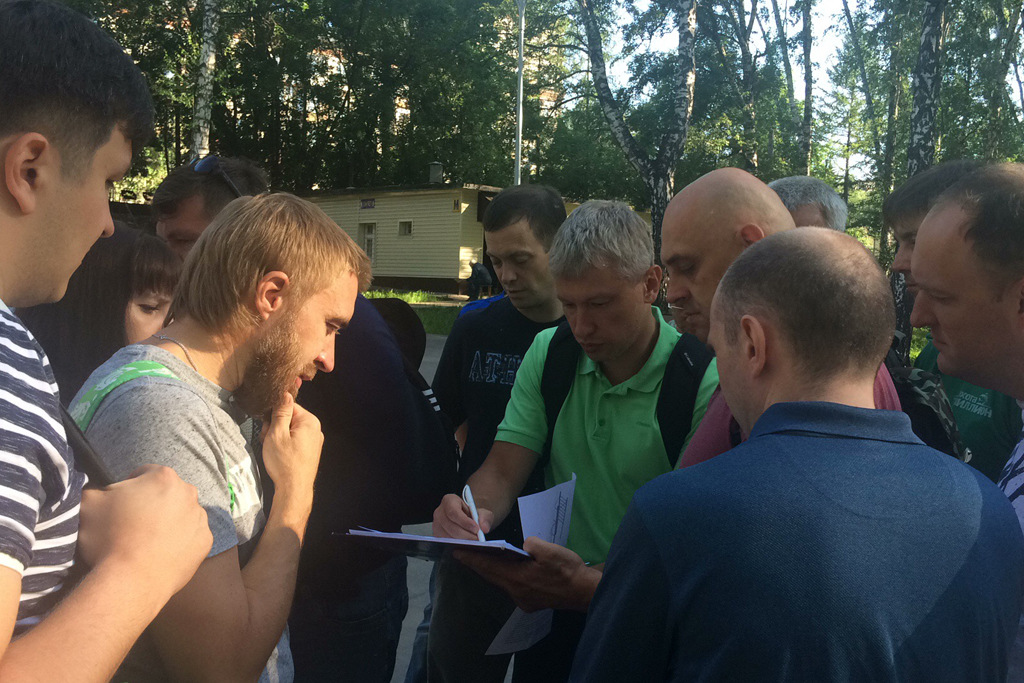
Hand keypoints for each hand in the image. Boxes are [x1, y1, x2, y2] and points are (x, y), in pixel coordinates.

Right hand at [78, 464, 211, 599]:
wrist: (131, 581)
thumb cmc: (108, 538)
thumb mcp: (88, 503)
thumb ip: (96, 488)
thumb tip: (102, 491)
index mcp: (163, 476)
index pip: (144, 474)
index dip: (129, 488)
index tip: (119, 506)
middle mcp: (188, 492)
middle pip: (166, 493)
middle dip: (152, 503)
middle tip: (133, 525)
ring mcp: (200, 518)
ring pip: (181, 514)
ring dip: (168, 522)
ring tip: (146, 542)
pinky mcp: (205, 541)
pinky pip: (191, 537)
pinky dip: (179, 542)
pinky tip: (161, 553)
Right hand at [261, 392, 322, 518]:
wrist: (294, 489)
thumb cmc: (285, 463)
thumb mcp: (277, 433)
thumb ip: (281, 412)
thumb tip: (285, 394)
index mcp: (309, 421)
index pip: (289, 406)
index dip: (274, 415)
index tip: (267, 425)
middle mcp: (315, 429)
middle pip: (289, 418)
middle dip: (275, 427)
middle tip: (269, 440)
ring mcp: (313, 441)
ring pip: (290, 430)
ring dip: (277, 437)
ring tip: (273, 450)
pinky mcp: (309, 451)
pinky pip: (294, 441)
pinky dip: (284, 445)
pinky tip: (279, 455)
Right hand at [432, 493, 492, 540]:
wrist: (469, 520)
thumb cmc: (473, 514)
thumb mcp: (482, 512)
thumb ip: (485, 518)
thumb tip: (484, 528)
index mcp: (449, 500)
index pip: (453, 512)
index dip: (464, 522)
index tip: (476, 528)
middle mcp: (439, 512)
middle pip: (450, 526)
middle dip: (466, 534)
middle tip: (477, 538)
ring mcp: (436, 524)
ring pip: (448, 536)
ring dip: (462, 541)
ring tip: (473, 540)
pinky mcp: (436, 535)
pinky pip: (446, 543)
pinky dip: (457, 545)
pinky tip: (466, 543)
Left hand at [454, 537, 601, 612]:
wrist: (584, 592)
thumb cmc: (568, 570)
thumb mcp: (551, 551)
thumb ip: (533, 545)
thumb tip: (523, 545)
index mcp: (518, 578)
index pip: (489, 566)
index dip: (472, 558)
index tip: (456, 552)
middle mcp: (515, 591)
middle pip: (490, 576)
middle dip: (476, 564)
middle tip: (461, 553)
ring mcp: (522, 599)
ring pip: (499, 582)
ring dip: (489, 571)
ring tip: (478, 559)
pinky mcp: (529, 602)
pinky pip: (509, 587)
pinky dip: (502, 577)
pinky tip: (502, 570)